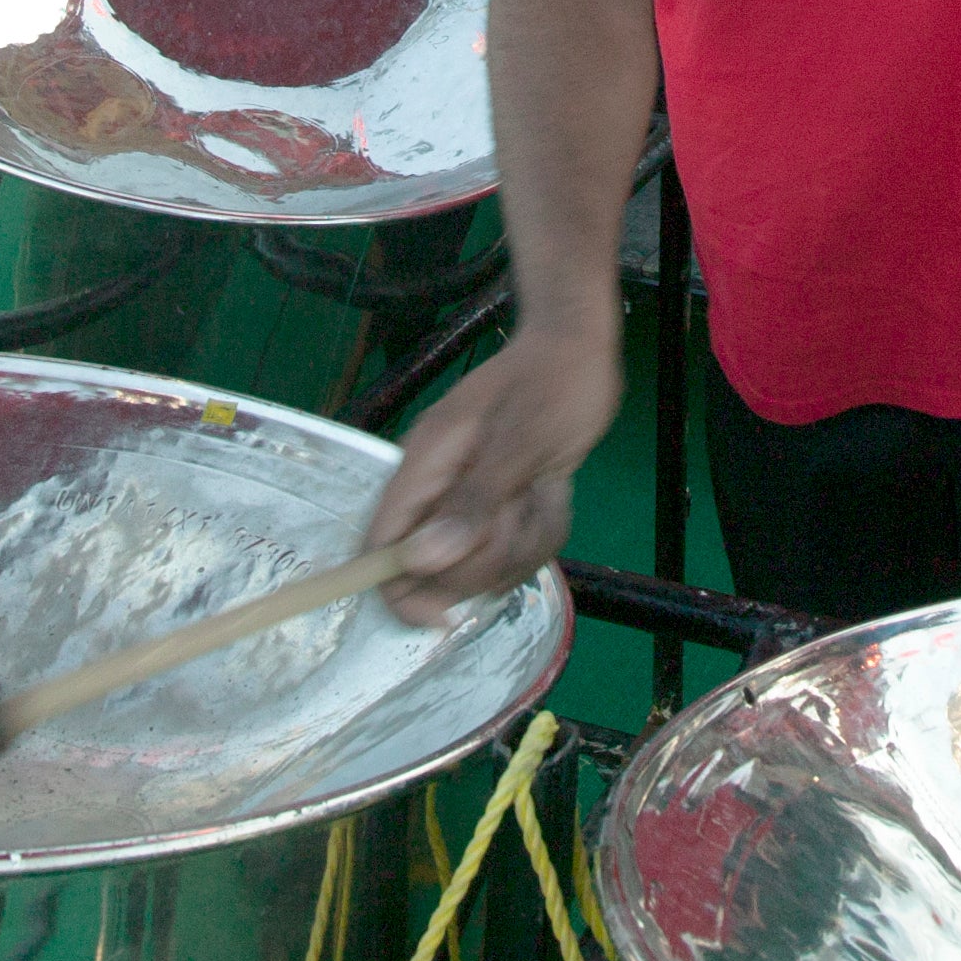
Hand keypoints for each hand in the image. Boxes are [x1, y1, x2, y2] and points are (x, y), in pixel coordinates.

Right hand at [361, 322, 620, 626]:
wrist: (579, 345)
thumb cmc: (550, 383)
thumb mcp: (519, 443)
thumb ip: (470, 503)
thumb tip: (420, 561)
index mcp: (425, 467)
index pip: (382, 546)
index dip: (401, 591)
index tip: (445, 616)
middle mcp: (440, 487)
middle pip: (437, 569)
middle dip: (487, 559)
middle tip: (519, 511)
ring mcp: (471, 496)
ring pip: (486, 563)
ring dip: (524, 541)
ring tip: (543, 491)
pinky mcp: (502, 503)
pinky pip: (517, 547)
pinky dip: (541, 529)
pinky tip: (552, 491)